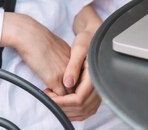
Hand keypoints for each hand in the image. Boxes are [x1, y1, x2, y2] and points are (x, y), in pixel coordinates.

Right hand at [2, 13, 70, 95]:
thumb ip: (62, 57)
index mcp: (73, 57)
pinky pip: (59, 98)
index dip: (73, 84)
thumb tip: (57, 65)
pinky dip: (55, 100)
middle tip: (61, 97)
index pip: (79, 77)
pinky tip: (48, 96)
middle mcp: (72, 66)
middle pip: (77, 87)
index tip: (64, 87)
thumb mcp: (57, 45)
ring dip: (63, 99)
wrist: (30, 35)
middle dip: (70, 94)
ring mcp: (64, 73)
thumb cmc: (38, 37)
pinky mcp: (54, 79)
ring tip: (53, 98)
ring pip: (70, 95)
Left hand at [43, 3, 102, 120]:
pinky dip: (74, 109)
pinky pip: (86, 107)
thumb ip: (73, 66)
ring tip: (53, 101)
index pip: (79, 99)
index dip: (64, 102)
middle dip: (64, 108)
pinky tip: (62, 102)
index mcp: (95, 77)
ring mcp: (97, 91)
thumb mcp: (78, 49)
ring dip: (68, 111)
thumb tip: (67, 83)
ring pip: (84, 111)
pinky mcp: (94, 91)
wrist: (93, 36)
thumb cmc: (86, 40)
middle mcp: (98, 86)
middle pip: (82, 108)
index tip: (50, 98)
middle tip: (49, 100)